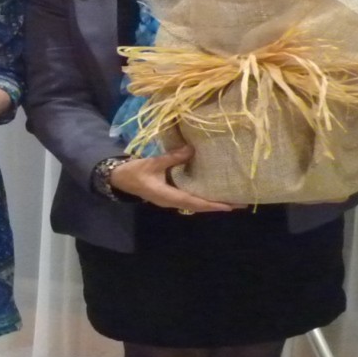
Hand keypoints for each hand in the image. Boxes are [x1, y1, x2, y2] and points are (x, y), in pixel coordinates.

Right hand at [111, 145, 241, 212]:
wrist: (118, 179)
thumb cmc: (134, 172)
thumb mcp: (152, 163)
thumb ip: (171, 157)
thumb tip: (191, 149)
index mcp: (168, 196)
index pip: (195, 202)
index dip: (213, 205)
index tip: (230, 207)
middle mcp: (172, 201)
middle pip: (199, 206)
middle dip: (218, 205)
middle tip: (239, 203)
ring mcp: (171, 199)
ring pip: (195, 203)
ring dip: (211, 202)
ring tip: (229, 198)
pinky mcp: (169, 194)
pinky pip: (189, 198)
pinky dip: (202, 196)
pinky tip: (210, 190)